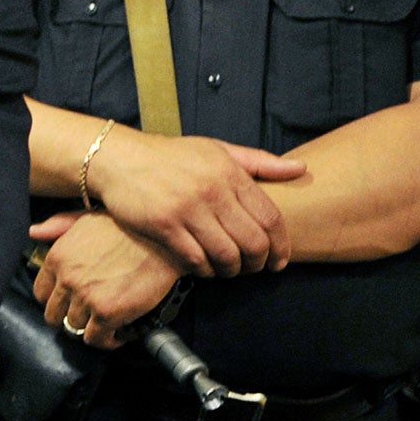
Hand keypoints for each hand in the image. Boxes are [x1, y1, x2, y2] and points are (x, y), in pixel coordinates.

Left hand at [31, 211, 180, 348]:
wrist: (164, 240)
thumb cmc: (129, 226)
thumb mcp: (87, 218)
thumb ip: (59, 225)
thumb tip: (35, 232)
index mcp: (58, 257)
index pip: (42, 292)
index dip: (56, 301)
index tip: (68, 303)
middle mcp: (67, 279)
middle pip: (54, 315)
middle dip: (69, 318)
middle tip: (87, 317)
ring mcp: (86, 298)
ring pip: (75, 328)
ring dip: (90, 328)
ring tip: (106, 323)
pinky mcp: (108, 313)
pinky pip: (97, 339)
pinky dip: (107, 340)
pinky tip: (118, 333)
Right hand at [79, 126, 305, 274]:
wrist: (119, 159)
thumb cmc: (171, 156)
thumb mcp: (217, 150)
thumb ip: (258, 162)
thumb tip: (300, 169)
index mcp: (229, 172)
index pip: (270, 217)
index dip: (281, 245)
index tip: (279, 260)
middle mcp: (211, 191)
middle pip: (253, 241)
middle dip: (258, 263)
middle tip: (254, 269)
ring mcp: (186, 209)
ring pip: (226, 255)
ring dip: (232, 270)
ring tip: (229, 270)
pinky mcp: (163, 225)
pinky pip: (195, 259)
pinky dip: (204, 270)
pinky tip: (204, 268)